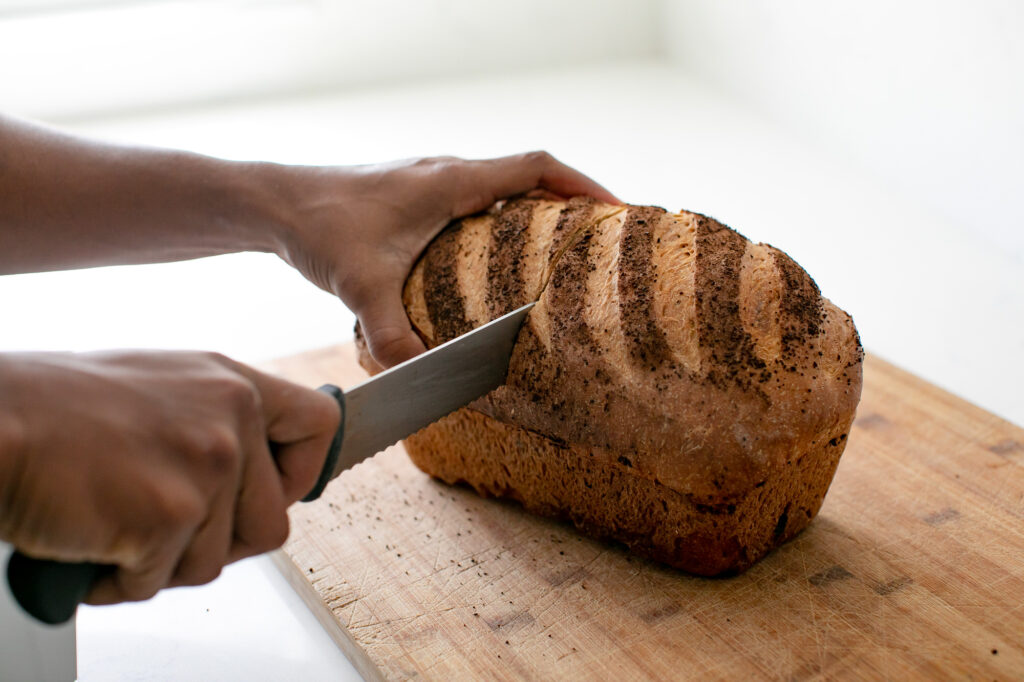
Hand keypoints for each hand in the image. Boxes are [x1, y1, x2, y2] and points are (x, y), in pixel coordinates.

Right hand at [0, 350, 338, 604]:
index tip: (277, 491)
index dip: (303, 472)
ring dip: (162, 562)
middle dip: (219, 543)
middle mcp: (231, 418)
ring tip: (113, 525)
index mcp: (232, 383)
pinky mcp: (170, 513)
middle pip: (272, 523)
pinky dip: (119, 580)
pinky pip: (159, 581)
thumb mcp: (163, 389)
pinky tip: (89, 542)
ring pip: (217, 561)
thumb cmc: (58, 408)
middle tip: (167, 530)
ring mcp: (206, 464)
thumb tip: (255, 473)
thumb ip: (218, 422)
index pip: (320, 423)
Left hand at [266, 152, 617, 367]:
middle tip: (597, 237)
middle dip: (569, 200)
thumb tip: (420, 377)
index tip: (615, 209)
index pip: (537, 167)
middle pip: (529, 175)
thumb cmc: (319, 227)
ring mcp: (431, 180)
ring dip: (534, 208)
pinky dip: (501, 218)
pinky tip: (495, 257)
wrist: (275, 202)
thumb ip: (392, 334)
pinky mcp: (415, 194)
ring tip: (559, 247)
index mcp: (451, 180)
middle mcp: (448, 173)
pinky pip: (476, 198)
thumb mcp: (359, 286)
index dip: (583, 185)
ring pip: (501, 185)